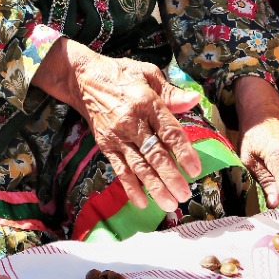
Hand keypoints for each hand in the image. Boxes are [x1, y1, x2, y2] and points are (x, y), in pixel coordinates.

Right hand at [32, 38, 201, 212]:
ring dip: (154, 187)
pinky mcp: (105, 145)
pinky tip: (142, 202)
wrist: (83, 78)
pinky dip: (130, 188)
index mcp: (147, 103)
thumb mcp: (149, 74)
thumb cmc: (122, 74)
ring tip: (169, 203)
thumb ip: (172, 92)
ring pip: (138, 166)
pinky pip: (119, 170)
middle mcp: (131, 122)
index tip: (195, 169)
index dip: (184, 152)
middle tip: (185, 195)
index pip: (169, 131)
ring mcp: (117, 136)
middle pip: (155, 154)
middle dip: (171, 177)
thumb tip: (195, 100)